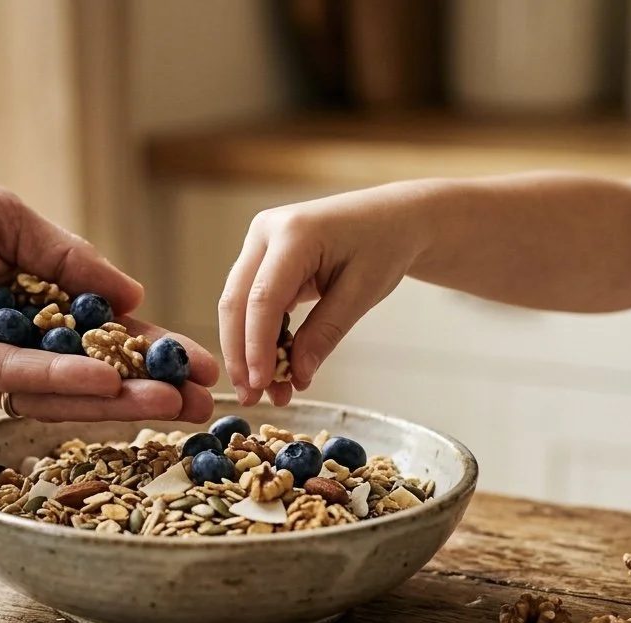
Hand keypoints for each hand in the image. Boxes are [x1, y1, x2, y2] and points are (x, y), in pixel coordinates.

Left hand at [0, 158, 217, 421]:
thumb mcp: (5, 216)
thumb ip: (67, 259)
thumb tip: (133, 292)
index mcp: (27, 296)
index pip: (102, 330)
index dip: (153, 347)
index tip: (204, 364)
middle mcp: (8, 335)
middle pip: (88, 371)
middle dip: (147, 388)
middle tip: (204, 405)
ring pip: (56, 386)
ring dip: (115, 398)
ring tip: (172, 403)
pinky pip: (9, 377)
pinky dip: (56, 382)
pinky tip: (104, 384)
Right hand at [218, 184, 422, 406]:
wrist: (393, 217)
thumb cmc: (384, 245)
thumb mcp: (362, 292)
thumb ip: (325, 333)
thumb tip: (295, 375)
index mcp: (294, 232)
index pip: (262, 298)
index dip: (256, 346)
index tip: (259, 385)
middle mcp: (266, 232)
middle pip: (236, 302)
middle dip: (240, 354)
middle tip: (249, 397)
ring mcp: (260, 243)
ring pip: (237, 305)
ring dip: (247, 350)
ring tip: (266, 391)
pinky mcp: (262, 258)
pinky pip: (252, 302)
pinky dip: (260, 336)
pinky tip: (274, 366)